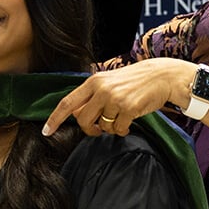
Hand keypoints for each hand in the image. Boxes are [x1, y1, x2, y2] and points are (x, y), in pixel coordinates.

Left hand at [43, 58, 190, 136]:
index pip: (68, 103)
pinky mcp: (129, 108)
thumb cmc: (135, 81)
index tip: (46, 131)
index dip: (55, 119)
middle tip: (100, 128)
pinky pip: (118, 129)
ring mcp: (115, 99)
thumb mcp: (110, 82)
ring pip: (102, 126)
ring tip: (120, 120)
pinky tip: (129, 123)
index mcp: (93, 82)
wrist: (162, 76)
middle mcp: (102, 89)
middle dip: (90, 128)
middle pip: (83, 120)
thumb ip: (92, 96)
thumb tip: (77, 115)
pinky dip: (123, 130)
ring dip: (110, 128)